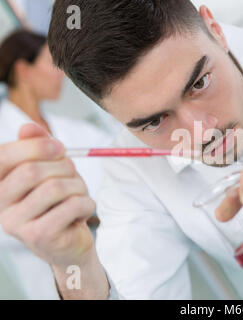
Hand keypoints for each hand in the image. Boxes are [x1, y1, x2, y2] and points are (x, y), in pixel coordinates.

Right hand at [0, 123, 94, 267]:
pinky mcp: (39, 237)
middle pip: (32, 171)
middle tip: (74, 175)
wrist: (69, 243)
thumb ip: (38, 147)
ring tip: (80, 195)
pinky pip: (70, 206)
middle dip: (64, 167)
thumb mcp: (50, 169)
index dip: (34, 146)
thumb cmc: (59, 201)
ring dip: (79, 186)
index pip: (3, 156)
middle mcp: (0, 205)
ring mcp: (16, 224)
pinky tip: (83, 211)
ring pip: (55, 188)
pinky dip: (86, 204)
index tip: (60, 148)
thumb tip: (28, 127)